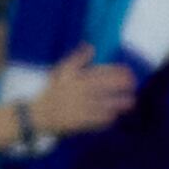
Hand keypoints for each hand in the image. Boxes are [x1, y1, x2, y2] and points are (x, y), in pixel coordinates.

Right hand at [22, 59, 137, 144]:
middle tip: (133, 85)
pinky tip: (115, 116)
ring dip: (118, 103)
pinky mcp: (79, 122)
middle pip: (104, 87)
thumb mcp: (61, 72)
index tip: (128, 72)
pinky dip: (107, 118)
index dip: (116, 72)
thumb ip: (77, 59)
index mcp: (76, 79)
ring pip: (103, 104)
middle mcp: (79, 92)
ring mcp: (80, 107)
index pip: (99, 72)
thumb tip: (90, 46)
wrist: (36, 115)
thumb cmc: (52, 92)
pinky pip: (96, 120)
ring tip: (131, 102)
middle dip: (121, 86)